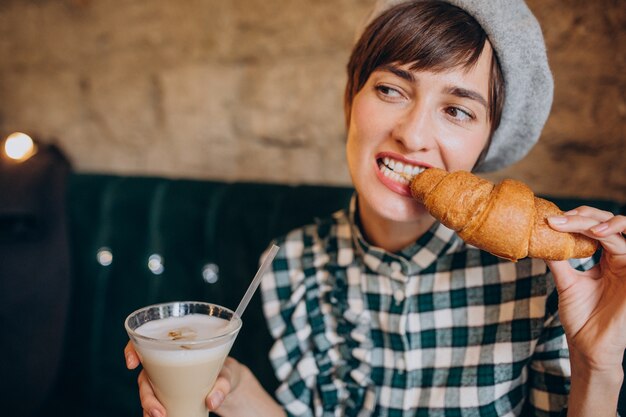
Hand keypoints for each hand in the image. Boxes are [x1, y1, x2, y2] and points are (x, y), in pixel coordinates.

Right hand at [124, 342, 243, 416]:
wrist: (228, 384)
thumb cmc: (225, 370)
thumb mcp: (228, 374)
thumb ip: (222, 385)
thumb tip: (212, 402)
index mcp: (176, 348)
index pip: (146, 341)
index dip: (132, 349)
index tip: (133, 363)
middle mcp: (165, 363)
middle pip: (144, 375)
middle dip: (146, 395)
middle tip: (158, 412)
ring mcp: (163, 380)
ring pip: (147, 392)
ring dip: (148, 407)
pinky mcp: (167, 395)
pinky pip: (154, 404)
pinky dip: (152, 413)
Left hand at [546, 207, 625, 370]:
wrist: (588, 346)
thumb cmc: (580, 317)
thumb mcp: (566, 283)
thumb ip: (558, 260)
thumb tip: (539, 237)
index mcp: (606, 258)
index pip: (594, 228)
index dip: (575, 219)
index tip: (549, 220)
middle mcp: (620, 259)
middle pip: (608, 222)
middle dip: (584, 216)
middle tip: (559, 219)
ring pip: (620, 230)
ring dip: (601, 222)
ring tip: (579, 224)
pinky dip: (616, 235)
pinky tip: (598, 234)